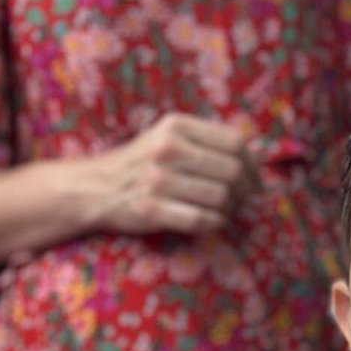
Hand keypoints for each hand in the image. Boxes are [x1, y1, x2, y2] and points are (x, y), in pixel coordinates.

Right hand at [87, 113, 259, 236]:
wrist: (95, 187)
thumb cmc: (142, 164)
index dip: (253, 165)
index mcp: (177, 126)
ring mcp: (158, 179)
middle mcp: (168, 148)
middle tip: (242, 201)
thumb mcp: (170, 138)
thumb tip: (256, 158)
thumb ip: (207, 142)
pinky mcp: (152, 209)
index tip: (255, 181)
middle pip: (232, 171)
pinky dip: (214, 224)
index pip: (236, 142)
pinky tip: (209, 222)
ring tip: (220, 211)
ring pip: (221, 197)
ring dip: (229, 209)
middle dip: (245, 191)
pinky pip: (202, 220)